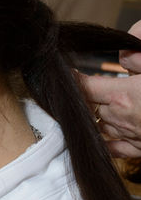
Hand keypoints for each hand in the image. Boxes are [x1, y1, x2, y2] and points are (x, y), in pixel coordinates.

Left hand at [80, 21, 140, 158]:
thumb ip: (138, 54)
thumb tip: (124, 48)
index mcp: (123, 95)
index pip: (83, 86)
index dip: (72, 79)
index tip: (65, 72)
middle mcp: (120, 118)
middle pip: (88, 107)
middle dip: (84, 97)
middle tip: (80, 87)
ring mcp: (129, 137)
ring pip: (100, 126)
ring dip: (96, 116)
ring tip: (94, 106)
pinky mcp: (139, 150)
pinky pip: (113, 148)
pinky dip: (105, 140)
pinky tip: (104, 133)